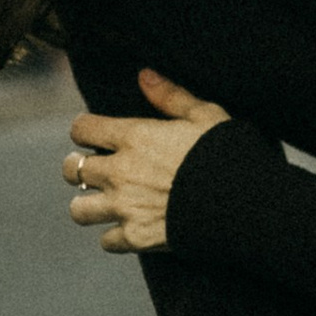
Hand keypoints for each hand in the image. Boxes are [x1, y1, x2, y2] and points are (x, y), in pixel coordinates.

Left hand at [65, 68, 232, 254]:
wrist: (244, 203)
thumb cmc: (227, 153)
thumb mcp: (206, 115)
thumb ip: (171, 96)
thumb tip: (143, 75)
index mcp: (134, 137)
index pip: (82, 129)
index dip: (85, 129)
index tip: (95, 134)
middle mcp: (121, 172)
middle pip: (72, 170)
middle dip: (78, 167)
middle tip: (95, 168)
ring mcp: (126, 207)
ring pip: (79, 209)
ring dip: (89, 205)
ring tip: (102, 202)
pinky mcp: (137, 237)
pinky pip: (107, 241)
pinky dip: (115, 236)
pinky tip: (129, 227)